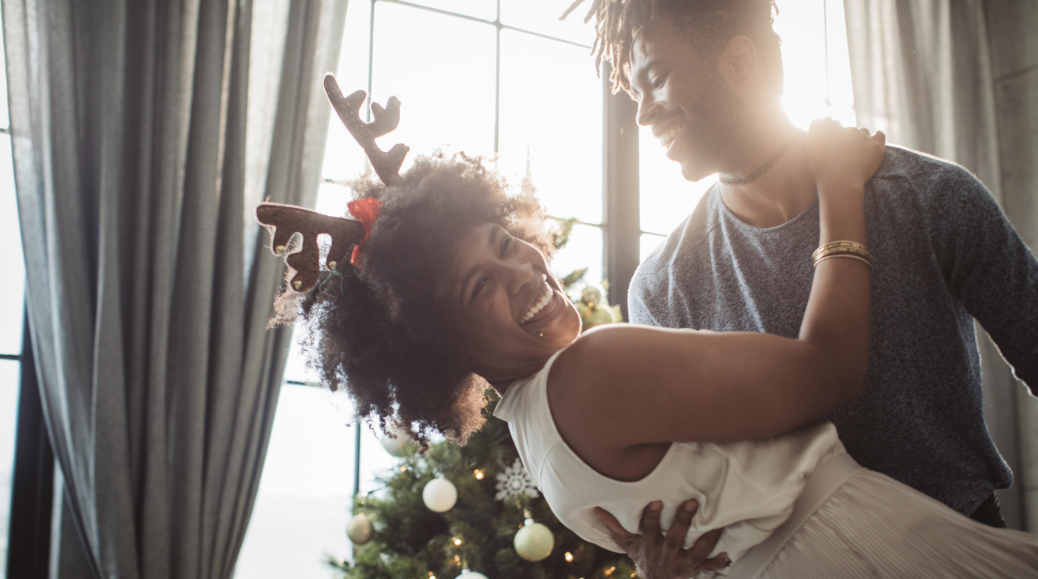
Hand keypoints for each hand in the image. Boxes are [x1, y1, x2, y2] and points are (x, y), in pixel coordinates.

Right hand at [594, 500, 729, 578]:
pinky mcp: (696, 570)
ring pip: (696, 553)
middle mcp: (666, 556)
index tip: (656, 502)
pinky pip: (709, 569)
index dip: (652, 518)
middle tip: (692, 502)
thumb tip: (597, 508)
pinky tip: (728, 554)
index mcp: (649, 547)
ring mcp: (683, 565)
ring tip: (718, 523)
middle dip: (683, 522)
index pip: (649, 531)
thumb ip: (615, 527)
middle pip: (675, 540)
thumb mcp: (627, 544)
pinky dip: (718, 563)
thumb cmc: (643, 558)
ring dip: (708, 539)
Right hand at [805, 118, 885, 188]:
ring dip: (861, 138)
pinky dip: (876, 137)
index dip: (834, 133)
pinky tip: (873, 144)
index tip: (834, 144)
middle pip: (849, 129)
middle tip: (845, 153)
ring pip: (863, 131)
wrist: (840, 184)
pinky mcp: (876, 146)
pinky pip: (879, 135)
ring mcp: (864, 137)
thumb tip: (815, 122)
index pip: (834, 124)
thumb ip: (811, 135)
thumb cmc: (821, 171)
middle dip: (847, 138)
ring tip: (857, 152)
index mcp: (833, 130)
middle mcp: (849, 130)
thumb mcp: (809, 151)